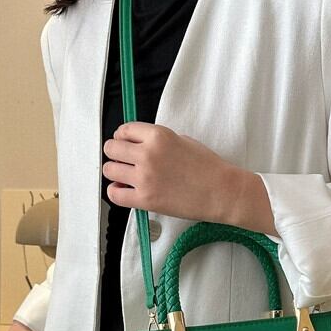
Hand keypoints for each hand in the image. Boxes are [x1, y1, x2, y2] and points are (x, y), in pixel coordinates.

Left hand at [102, 122, 276, 235]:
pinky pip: (114, 194)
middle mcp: (147, 154)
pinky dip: (116, 191)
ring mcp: (144, 177)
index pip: (123, 130)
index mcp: (157, 135)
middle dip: (116, 154)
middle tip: (124, 161)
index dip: (122, 138)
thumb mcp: (182, 140)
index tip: (125, 144)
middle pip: (111, 148)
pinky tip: (125, 190)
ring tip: (126, 177)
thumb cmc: (207, 167)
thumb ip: (157, 141)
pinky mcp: (145, 199)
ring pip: (109, 170)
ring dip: (115, 172)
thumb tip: (138, 146)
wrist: (221, 192)